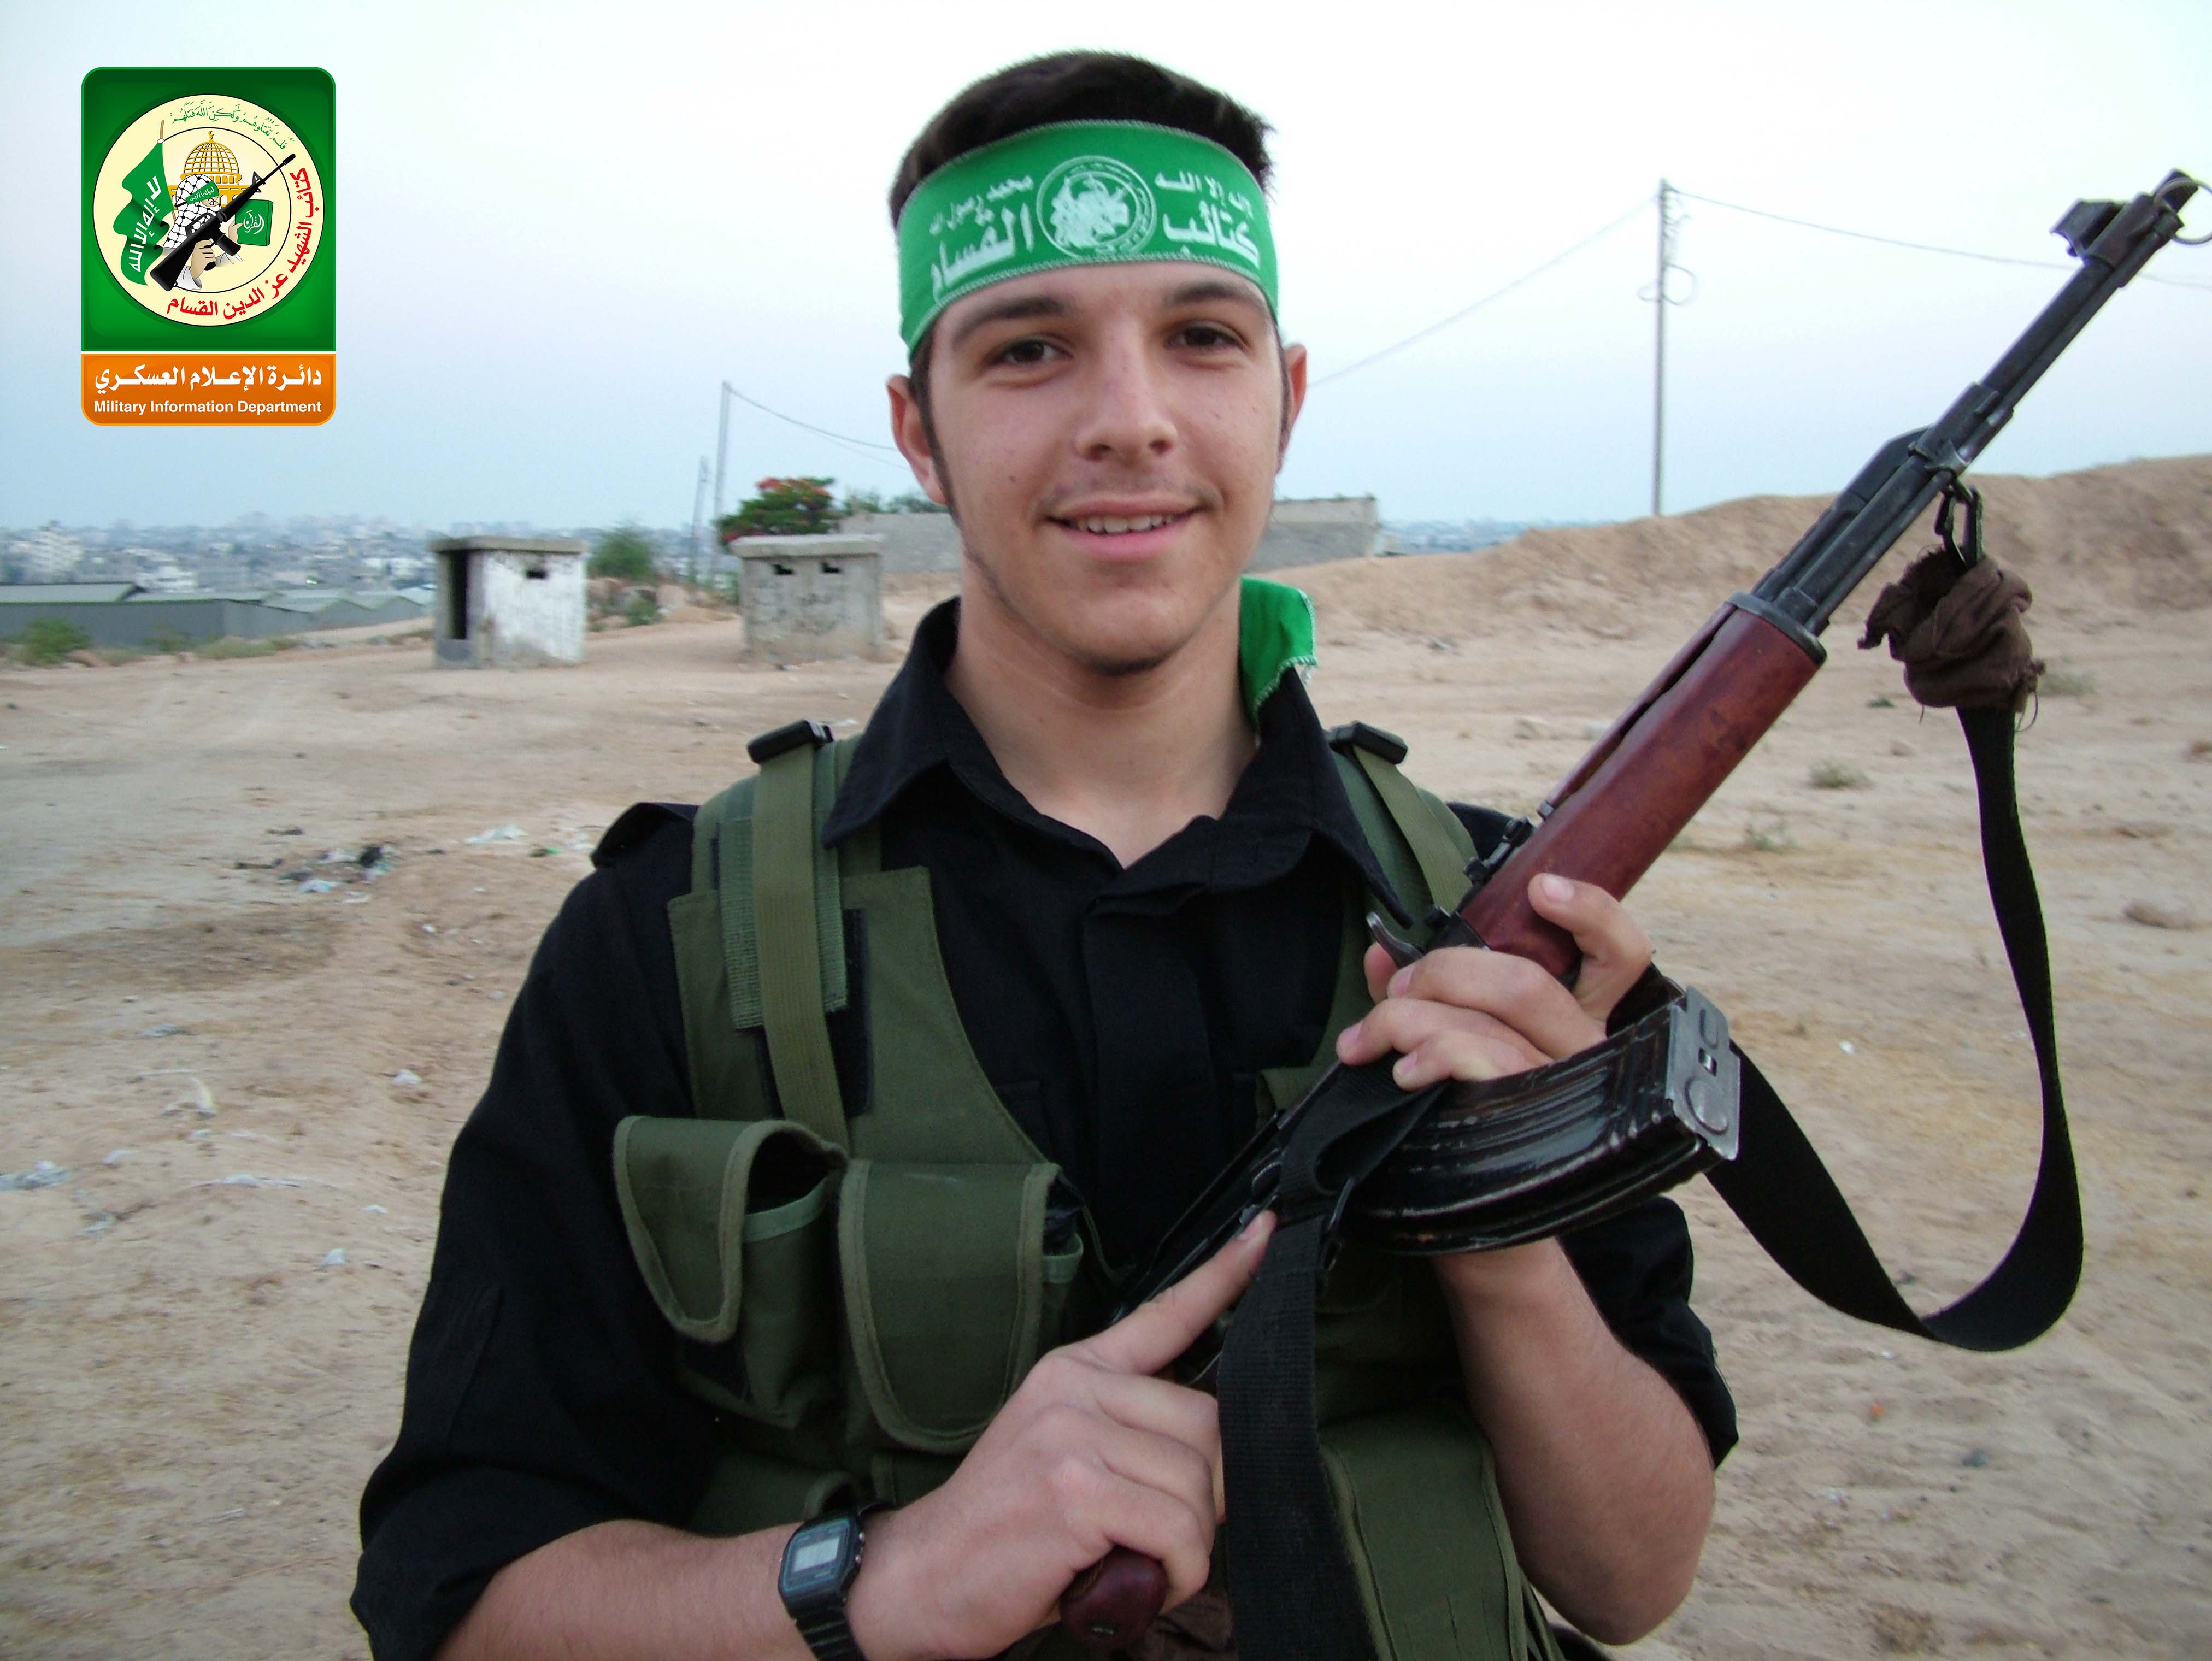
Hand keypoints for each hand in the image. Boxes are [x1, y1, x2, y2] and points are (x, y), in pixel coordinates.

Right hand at [855, 1213, 1275, 1660]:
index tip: (1265, 1231)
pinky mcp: (1076, 1492)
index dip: (1224, 1273)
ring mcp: (1073, 1437)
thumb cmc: (1003, 1528)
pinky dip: (1175, 1572)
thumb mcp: (1058, 1451)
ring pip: (1198, 1486)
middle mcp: (1076, 1390)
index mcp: (1075, 1371)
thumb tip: (1206, 1450)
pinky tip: (1136, 1580)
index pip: (1164, 1314)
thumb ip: (1124, 1428)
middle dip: (1206, 1495)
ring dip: (1188, 1545)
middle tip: (1159, 1533)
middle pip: (1208, 1425)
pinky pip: (1178, 1532)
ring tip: (1137, 1562)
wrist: (923, 1576)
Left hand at [1334, 875, 1651, 1297]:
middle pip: (1528, 980)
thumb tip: (1381, 952)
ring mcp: (1565, 1092)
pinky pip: (1486, 1065)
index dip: (1592, 911)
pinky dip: (1434, 1054)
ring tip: (1370, 1043)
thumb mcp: (1453, 1051)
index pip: (1621, 953)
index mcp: (1576, 1022)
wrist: (1486, 1240)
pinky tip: (1402, 1072)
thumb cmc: (1469, 1133)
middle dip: (1443, 971)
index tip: (1540, 887)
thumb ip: (1425, 997)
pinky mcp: (1534, 1127)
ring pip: (1495, 1022)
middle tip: (1395, 990)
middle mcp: (1585, 1053)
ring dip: (1412, 1019)